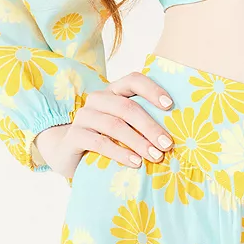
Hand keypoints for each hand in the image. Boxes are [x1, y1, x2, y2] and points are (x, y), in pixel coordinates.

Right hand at [33, 71, 176, 180]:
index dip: (152, 90)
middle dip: (150, 126)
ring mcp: (84, 116)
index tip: (170, 105)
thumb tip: (175, 132)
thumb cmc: (105, 138)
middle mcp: (98, 99)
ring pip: (115, 125)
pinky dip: (120, 153)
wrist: (68, 152)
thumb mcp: (124, 126)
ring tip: (155, 156)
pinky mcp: (74, 136)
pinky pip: (99, 143)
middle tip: (167, 143)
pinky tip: (135, 163)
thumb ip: (141, 122)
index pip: (134, 80)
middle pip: (128, 107)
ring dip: (138, 142)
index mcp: (113, 91)